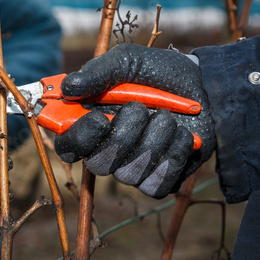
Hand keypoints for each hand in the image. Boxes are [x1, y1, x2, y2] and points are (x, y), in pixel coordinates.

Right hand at [54, 43, 215, 197]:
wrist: (205, 87)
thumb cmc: (158, 73)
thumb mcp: (127, 61)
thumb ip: (98, 72)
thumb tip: (68, 87)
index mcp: (90, 125)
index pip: (68, 147)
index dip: (79, 139)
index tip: (99, 119)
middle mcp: (107, 152)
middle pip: (99, 165)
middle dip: (124, 135)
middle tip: (140, 107)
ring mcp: (132, 169)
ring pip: (130, 173)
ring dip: (154, 138)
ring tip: (167, 115)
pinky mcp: (158, 182)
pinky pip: (157, 184)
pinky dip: (173, 154)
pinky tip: (182, 135)